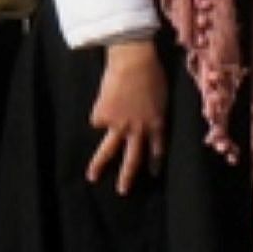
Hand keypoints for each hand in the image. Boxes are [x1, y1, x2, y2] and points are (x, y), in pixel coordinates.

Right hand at [86, 38, 169, 193]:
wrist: (133, 60)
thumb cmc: (152, 72)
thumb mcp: (161, 96)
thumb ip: (154, 112)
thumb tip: (146, 119)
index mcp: (156, 124)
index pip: (157, 149)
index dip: (155, 162)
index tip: (153, 174)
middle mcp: (138, 130)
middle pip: (132, 158)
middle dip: (127, 176)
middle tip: (123, 191)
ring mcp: (119, 125)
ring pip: (108, 150)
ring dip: (99, 165)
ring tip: (92, 177)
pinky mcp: (103, 115)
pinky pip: (98, 118)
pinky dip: (99, 113)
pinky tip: (103, 100)